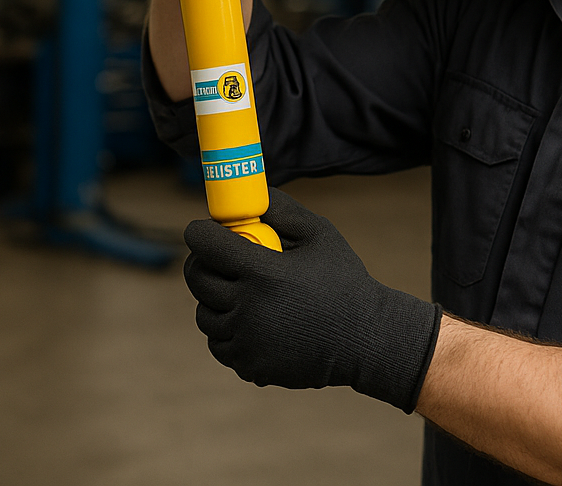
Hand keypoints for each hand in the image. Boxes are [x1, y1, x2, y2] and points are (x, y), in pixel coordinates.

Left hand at [183, 189, 441, 412]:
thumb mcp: (321, 234)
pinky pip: (220, 343)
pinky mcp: (250, 366)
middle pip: (198, 279)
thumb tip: (251, 195)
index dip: (200, 232)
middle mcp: (249, 308)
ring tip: (237, 291)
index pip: (205, 244)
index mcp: (264, 272)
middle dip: (201, 262)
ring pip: (204, 314)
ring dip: (213, 299)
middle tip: (216, 258)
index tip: (205, 231)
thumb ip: (283, 210)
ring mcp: (247, 341)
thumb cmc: (343, 281)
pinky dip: (226, 330)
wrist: (364, 340)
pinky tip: (248, 319)